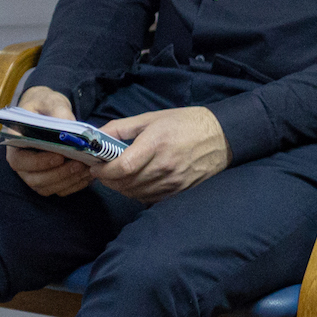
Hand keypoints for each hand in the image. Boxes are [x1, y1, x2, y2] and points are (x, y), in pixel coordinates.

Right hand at [3, 86, 93, 197]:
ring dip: (68, 181)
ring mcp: (33, 172)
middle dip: (58, 174)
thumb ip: (58, 112)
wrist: (49, 110)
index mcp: (15, 143)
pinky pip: (59, 189)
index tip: (60, 156)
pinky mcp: (48, 178)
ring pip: (47, 187)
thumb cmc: (45, 105)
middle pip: (34, 179)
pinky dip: (74, 185)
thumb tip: (68, 126)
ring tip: (87, 168)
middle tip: (79, 163)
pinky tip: (88, 175)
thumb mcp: (51, 102)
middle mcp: (21, 162)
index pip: (20, 161)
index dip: (39, 162)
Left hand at [94, 107, 229, 203]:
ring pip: (136, 193)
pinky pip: (150, 198)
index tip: (96, 167)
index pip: (123, 167)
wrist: (221, 136)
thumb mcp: (150, 118)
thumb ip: (120, 128)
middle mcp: (165, 165)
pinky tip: (138, 182)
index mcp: (156, 144)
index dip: (104, 171)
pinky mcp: (180, 190)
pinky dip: (137, 193)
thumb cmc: (184, 123)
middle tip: (104, 172)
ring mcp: (174, 181)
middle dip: (109, 180)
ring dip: (121, 187)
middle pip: (126, 183)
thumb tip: (95, 137)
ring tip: (120, 176)